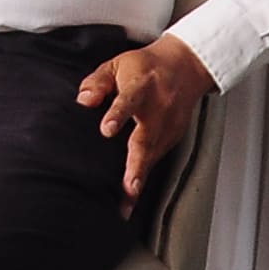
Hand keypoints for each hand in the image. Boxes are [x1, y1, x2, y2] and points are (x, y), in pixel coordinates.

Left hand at [74, 34, 214, 201]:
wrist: (185, 66)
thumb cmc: (144, 67)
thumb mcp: (117, 65)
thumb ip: (97, 82)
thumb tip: (83, 101)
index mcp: (141, 85)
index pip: (128, 100)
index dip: (118, 115)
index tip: (106, 130)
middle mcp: (158, 108)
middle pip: (146, 138)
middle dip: (136, 164)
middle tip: (128, 187)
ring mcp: (169, 125)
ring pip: (153, 155)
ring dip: (139, 179)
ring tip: (125, 205)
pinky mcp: (173, 137)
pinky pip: (156, 160)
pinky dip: (144, 177)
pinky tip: (131, 197)